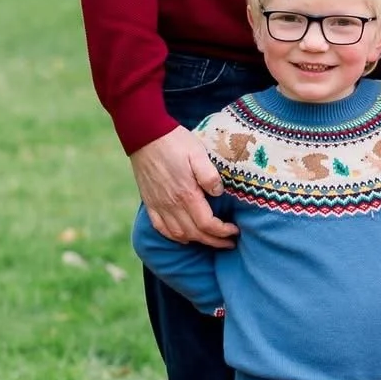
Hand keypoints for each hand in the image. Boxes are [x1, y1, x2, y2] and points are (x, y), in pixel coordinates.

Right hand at [131, 126, 236, 247]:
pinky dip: (175, 237)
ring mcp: (159, 205)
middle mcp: (172, 204)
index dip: (223, 232)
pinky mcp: (150, 202)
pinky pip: (161, 228)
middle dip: (214, 242)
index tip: (235, 231)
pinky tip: (184, 236)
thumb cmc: (175, 142)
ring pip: (179, 234)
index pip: (207, 224)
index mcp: (186, 193)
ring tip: (211, 240)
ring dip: (196, 241)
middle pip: (195, 234)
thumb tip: (218, 193)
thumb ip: (209, 175)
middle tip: (229, 243)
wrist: (145, 136)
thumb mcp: (198, 153)